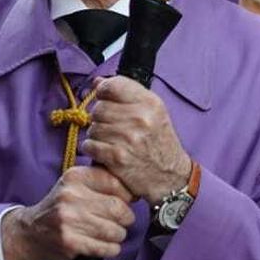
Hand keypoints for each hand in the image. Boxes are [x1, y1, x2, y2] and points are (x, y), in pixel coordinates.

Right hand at [1, 166, 135, 259]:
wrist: (31, 233)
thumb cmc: (60, 208)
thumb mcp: (75, 186)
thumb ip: (100, 182)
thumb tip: (134, 191)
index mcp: (75, 177)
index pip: (115, 183)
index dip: (127, 195)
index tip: (126, 202)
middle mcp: (71, 195)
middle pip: (118, 208)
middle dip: (125, 218)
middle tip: (121, 221)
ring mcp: (69, 219)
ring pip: (115, 230)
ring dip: (118, 235)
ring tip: (110, 234)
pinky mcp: (70, 241)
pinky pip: (106, 247)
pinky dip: (111, 249)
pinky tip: (104, 245)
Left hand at [82, 75, 192, 205]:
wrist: (170, 177)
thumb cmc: (159, 143)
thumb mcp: (153, 113)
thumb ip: (127, 95)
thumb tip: (97, 82)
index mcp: (150, 103)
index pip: (113, 85)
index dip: (103, 91)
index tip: (104, 99)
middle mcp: (140, 118)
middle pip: (99, 108)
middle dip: (100, 118)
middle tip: (111, 127)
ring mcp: (128, 138)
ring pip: (92, 127)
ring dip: (97, 135)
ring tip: (110, 141)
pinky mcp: (117, 157)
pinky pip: (89, 145)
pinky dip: (92, 149)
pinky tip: (104, 152)